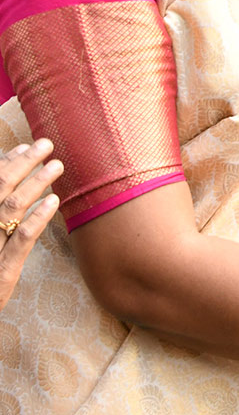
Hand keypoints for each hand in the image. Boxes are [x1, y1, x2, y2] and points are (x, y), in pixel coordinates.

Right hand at [0, 139, 62, 311]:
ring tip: (56, 165)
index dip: (6, 163)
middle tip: (46, 144)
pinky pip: (20, 239)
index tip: (24, 146)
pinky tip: (54, 202)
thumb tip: (8, 169)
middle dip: (22, 164)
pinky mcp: (2, 270)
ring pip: (10, 208)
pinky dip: (37, 217)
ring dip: (35, 183)